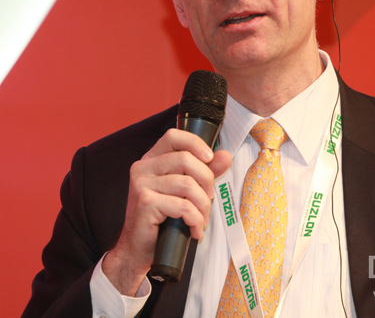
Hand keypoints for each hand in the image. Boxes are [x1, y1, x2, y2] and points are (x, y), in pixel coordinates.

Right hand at [102, 128, 231, 294]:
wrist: (138, 250)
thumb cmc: (162, 219)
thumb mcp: (185, 191)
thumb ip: (204, 172)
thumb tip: (225, 156)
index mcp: (151, 160)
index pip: (173, 136)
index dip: (195, 143)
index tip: (210, 158)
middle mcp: (142, 168)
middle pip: (186, 159)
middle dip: (206, 180)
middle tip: (209, 199)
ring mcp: (141, 184)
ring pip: (187, 184)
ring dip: (203, 205)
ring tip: (202, 219)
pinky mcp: (145, 203)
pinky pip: (183, 206)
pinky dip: (195, 219)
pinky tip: (194, 230)